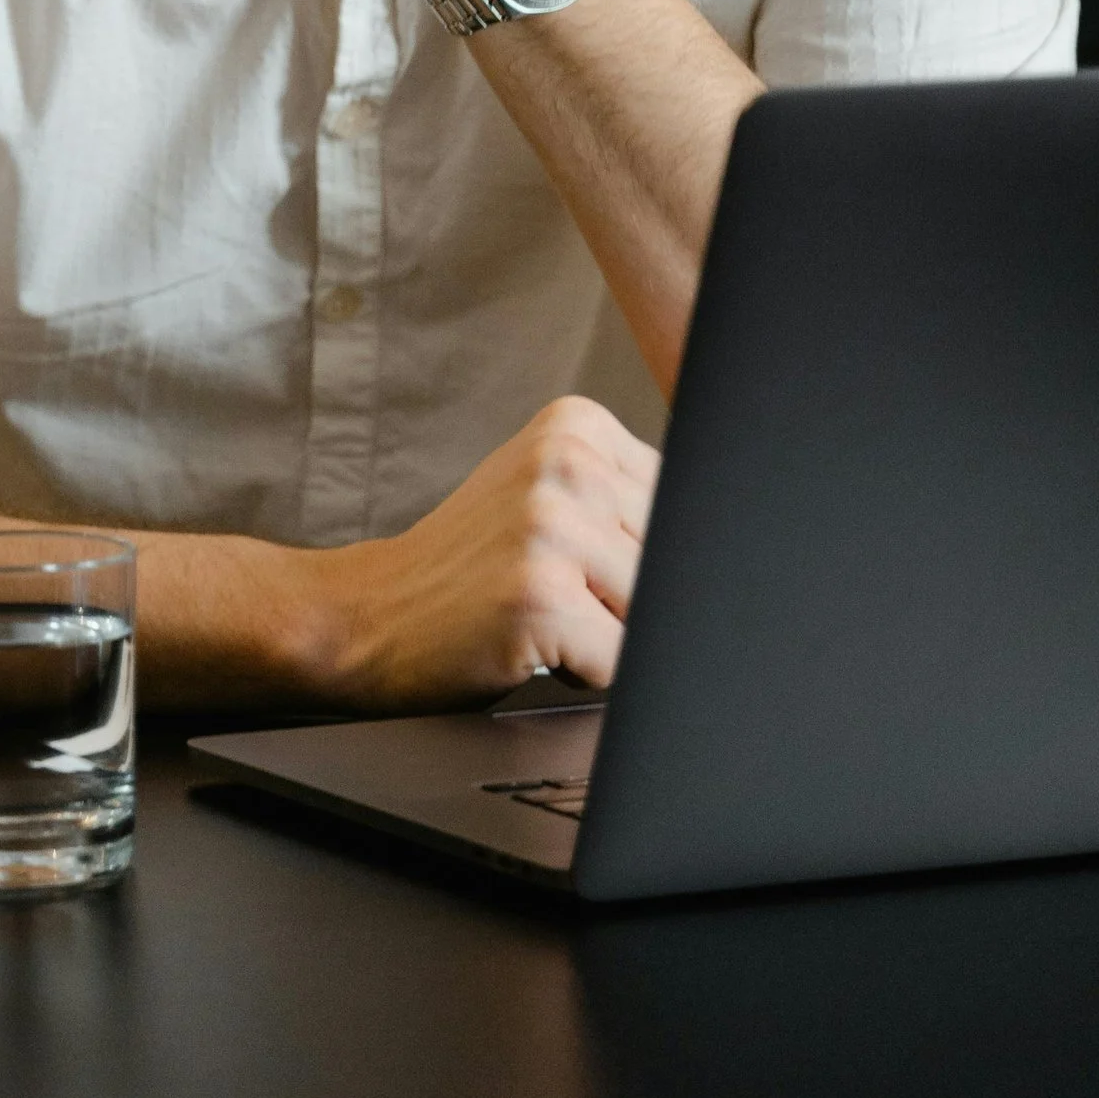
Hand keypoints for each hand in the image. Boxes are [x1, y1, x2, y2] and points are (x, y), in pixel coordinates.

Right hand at [306, 398, 659, 706]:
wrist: (369, 614)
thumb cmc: (468, 567)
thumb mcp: (542, 493)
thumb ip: (623, 498)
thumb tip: (730, 547)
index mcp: (577, 424)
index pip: (683, 501)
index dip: (653, 554)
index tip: (605, 568)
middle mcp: (566, 460)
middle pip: (674, 556)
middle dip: (635, 597)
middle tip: (565, 595)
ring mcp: (550, 525)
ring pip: (653, 611)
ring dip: (611, 637)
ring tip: (549, 617)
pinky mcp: (539, 594)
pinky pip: (622, 661)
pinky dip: (591, 673)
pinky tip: (537, 644)